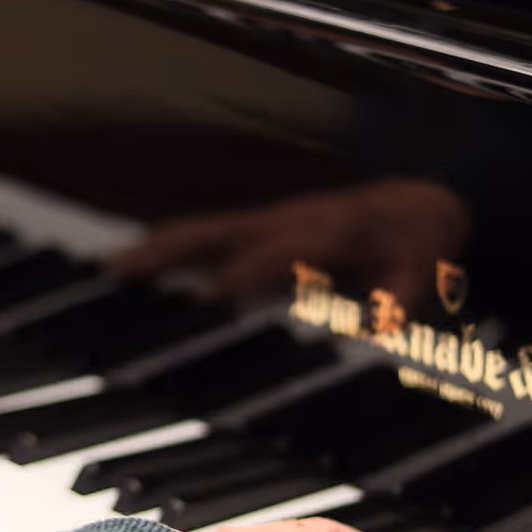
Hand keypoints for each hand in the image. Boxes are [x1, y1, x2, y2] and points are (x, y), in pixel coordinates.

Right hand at [112, 179, 471, 305]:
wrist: (423, 204)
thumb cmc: (420, 243)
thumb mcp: (425, 274)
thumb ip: (399, 301)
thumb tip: (375, 327)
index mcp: (330, 229)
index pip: (276, 249)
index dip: (243, 272)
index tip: (209, 298)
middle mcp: (289, 219)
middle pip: (217, 229)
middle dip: (170, 250)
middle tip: (121, 273)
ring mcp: (269, 221)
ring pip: (202, 230)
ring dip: (155, 250)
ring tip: (107, 274)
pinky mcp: (259, 230)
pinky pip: (207, 236)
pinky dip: (167, 250)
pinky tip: (134, 271)